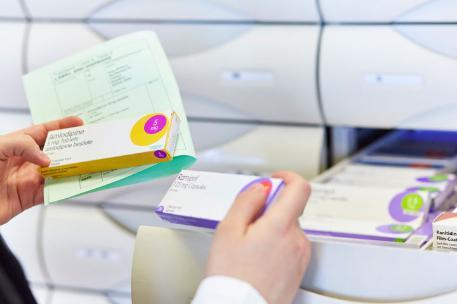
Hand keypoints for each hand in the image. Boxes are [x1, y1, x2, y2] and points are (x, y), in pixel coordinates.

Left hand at [0, 116, 82, 223]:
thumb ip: (23, 146)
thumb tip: (47, 159)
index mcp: (17, 144)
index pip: (44, 131)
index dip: (62, 126)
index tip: (80, 123)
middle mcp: (26, 160)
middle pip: (56, 151)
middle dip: (73, 147)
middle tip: (90, 144)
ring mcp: (29, 178)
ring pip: (58, 171)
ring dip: (73, 168)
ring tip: (89, 164)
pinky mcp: (30, 197)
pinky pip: (54, 192)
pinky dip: (66, 189)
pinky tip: (76, 184)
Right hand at [205, 171, 311, 303]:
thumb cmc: (232, 277)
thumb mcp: (228, 230)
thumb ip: (246, 201)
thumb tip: (261, 187)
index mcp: (281, 226)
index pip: (300, 188)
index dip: (287, 177)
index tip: (274, 180)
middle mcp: (297, 239)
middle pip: (290, 209)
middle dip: (269, 209)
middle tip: (246, 223)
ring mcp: (300, 256)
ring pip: (288, 228)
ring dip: (272, 228)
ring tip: (249, 246)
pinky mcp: (299, 269)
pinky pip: (290, 246)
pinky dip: (276, 244)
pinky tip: (257, 258)